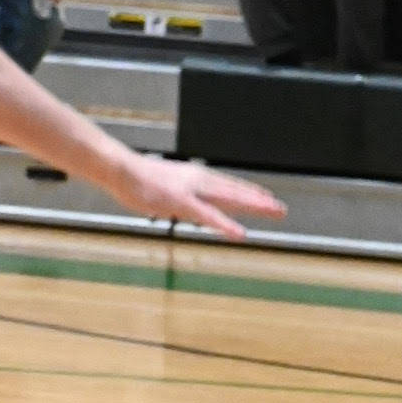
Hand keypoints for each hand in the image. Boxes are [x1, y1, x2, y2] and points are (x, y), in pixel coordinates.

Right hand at [106, 150, 285, 241]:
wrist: (120, 169)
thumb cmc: (138, 178)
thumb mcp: (165, 187)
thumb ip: (182, 198)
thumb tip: (189, 207)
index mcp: (194, 177)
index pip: (228, 186)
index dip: (249, 192)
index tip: (267, 198)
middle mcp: (198, 180)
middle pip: (234, 192)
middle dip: (259, 201)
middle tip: (281, 209)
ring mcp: (191, 191)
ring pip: (229, 200)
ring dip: (252, 206)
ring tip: (272, 212)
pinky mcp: (181, 201)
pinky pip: (208, 216)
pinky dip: (226, 225)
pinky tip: (240, 233)